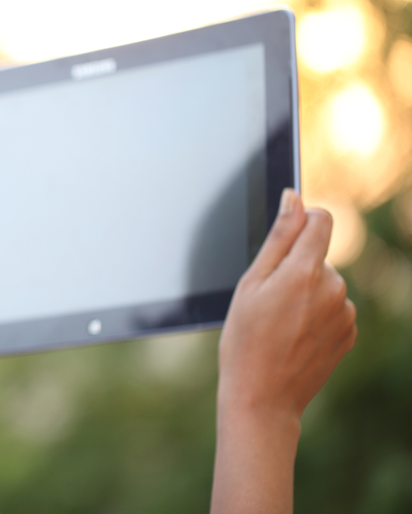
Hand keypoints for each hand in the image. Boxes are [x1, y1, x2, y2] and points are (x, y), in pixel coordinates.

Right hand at [218, 188, 356, 419]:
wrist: (262, 397)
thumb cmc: (244, 340)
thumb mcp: (250, 283)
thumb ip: (279, 236)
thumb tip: (294, 197)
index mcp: (305, 271)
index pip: (321, 220)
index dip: (301, 221)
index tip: (284, 237)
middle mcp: (333, 288)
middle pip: (317, 256)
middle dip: (295, 268)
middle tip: (266, 301)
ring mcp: (345, 313)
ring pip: (324, 283)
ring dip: (305, 293)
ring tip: (278, 323)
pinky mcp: (348, 333)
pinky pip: (332, 308)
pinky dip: (314, 315)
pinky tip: (292, 336)